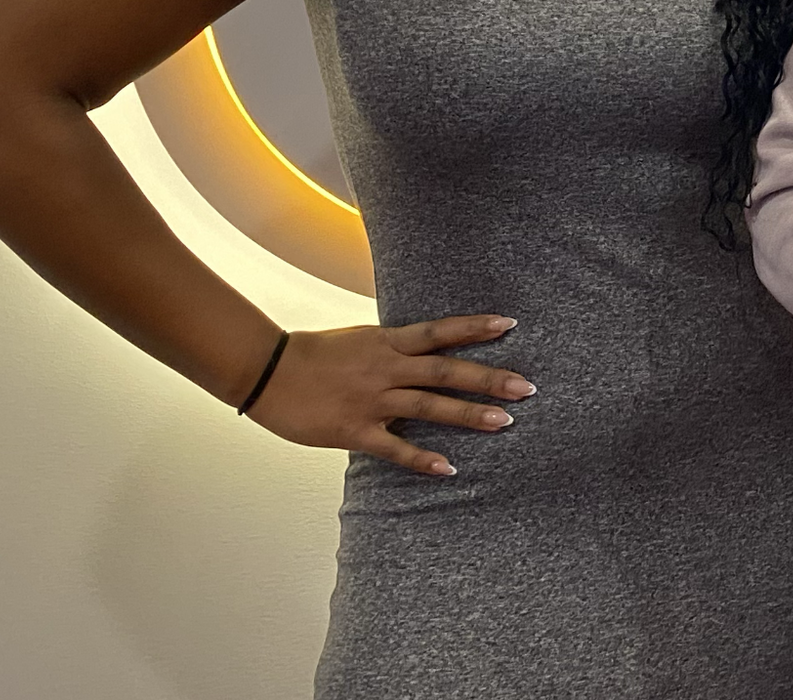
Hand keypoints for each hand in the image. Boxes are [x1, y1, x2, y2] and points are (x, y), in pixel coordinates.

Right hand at [246, 315, 536, 475]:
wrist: (265, 370)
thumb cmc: (312, 353)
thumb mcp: (360, 339)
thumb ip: (393, 346)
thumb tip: (424, 348)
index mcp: (387, 342)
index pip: (441, 331)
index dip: (476, 327)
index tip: (511, 324)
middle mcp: (386, 369)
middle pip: (446, 371)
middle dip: (488, 378)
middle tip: (527, 387)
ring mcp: (371, 400)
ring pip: (428, 407)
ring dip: (467, 415)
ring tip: (504, 422)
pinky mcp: (353, 430)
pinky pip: (393, 448)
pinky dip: (422, 459)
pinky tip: (449, 469)